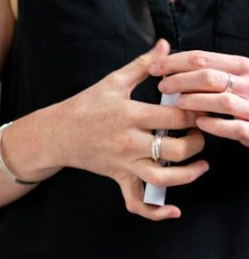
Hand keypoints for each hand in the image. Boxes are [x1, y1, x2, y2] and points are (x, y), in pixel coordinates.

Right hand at [56, 39, 207, 219]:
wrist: (56, 133)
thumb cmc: (85, 105)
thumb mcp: (112, 82)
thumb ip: (142, 65)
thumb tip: (165, 45)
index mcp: (129, 114)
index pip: (176, 117)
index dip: (196, 113)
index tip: (201, 108)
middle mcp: (128, 142)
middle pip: (177, 149)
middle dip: (197, 142)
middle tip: (200, 133)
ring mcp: (124, 163)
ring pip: (165, 178)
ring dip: (189, 174)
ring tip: (200, 164)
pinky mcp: (119, 178)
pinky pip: (137, 203)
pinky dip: (156, 212)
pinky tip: (174, 210)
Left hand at [151, 49, 248, 146]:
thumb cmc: (247, 97)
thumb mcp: (235, 77)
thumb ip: (209, 70)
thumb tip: (171, 64)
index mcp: (242, 66)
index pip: (202, 57)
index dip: (174, 61)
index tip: (154, 68)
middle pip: (209, 77)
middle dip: (180, 81)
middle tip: (162, 87)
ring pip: (222, 101)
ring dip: (196, 101)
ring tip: (179, 103)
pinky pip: (236, 127)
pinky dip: (216, 125)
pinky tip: (200, 123)